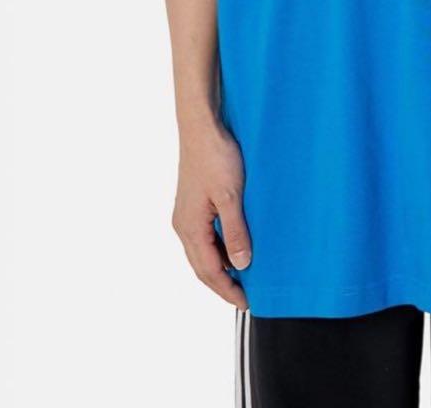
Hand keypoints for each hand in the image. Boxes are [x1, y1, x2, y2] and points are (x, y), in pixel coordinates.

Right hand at [172, 119, 250, 308]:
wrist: (202, 127)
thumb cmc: (216, 157)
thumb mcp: (231, 196)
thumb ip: (236, 232)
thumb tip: (242, 265)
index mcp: (190, 227)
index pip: (209, 271)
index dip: (228, 290)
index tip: (247, 303)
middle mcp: (183, 225)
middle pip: (202, 266)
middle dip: (223, 285)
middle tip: (246, 297)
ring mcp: (186, 214)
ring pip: (202, 252)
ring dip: (220, 267)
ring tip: (243, 276)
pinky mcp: (192, 204)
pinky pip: (204, 236)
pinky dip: (218, 249)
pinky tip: (234, 246)